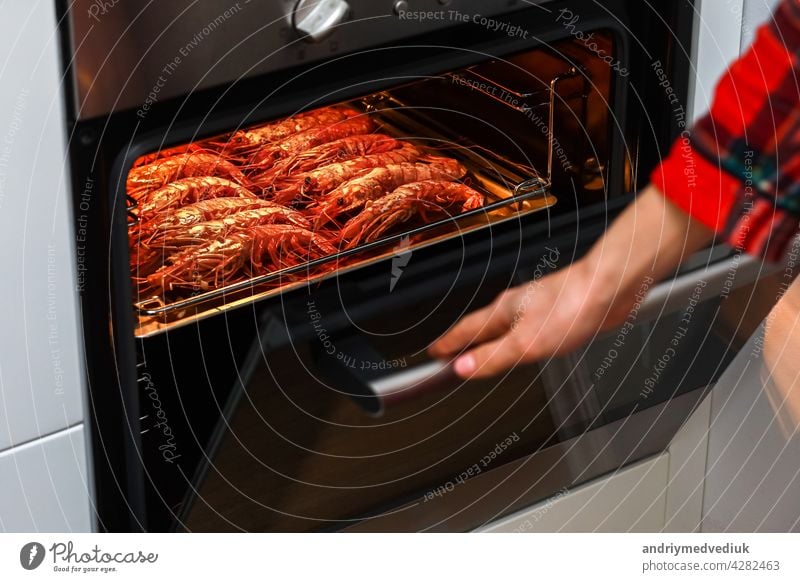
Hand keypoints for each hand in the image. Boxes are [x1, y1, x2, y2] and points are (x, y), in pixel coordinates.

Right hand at [428, 259, 633, 378]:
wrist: (609, 287)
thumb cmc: (570, 308)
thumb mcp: (525, 344)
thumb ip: (492, 357)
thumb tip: (462, 368)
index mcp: (503, 312)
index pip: (466, 330)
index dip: (449, 344)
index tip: (435, 353)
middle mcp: (516, 305)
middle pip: (483, 325)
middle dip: (466, 340)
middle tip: (453, 353)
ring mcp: (537, 305)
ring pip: (505, 324)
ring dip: (491, 338)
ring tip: (484, 349)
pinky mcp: (557, 310)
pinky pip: (527, 326)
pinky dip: (516, 336)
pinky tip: (528, 341)